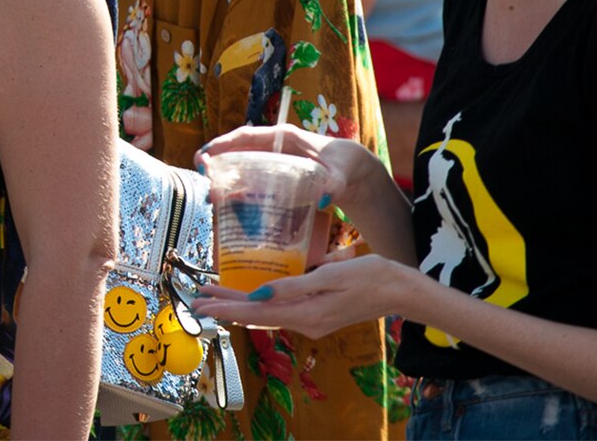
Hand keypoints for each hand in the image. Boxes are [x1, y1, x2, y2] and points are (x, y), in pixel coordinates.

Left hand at [191, 253, 410, 337]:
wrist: (401, 290)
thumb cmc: (369, 276)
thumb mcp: (330, 276)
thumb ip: (292, 286)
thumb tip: (257, 293)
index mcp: (307, 313)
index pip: (256, 312)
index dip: (226, 308)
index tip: (201, 305)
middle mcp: (306, 322)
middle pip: (256, 315)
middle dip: (225, 308)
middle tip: (195, 301)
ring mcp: (312, 320)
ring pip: (266, 314)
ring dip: (238, 306)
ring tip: (213, 299)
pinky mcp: (318, 314)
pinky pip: (280, 312)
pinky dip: (258, 306)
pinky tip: (248, 301)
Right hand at [195, 124, 380, 222]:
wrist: (355, 174)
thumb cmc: (346, 166)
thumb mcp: (342, 173)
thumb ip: (334, 184)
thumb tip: (324, 198)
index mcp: (283, 137)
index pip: (246, 136)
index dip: (222, 144)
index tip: (205, 156)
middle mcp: (272, 147)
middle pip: (236, 152)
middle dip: (215, 163)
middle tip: (202, 179)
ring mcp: (272, 163)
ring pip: (240, 167)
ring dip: (223, 179)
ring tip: (211, 197)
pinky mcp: (275, 178)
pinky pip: (250, 181)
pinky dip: (238, 192)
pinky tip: (229, 207)